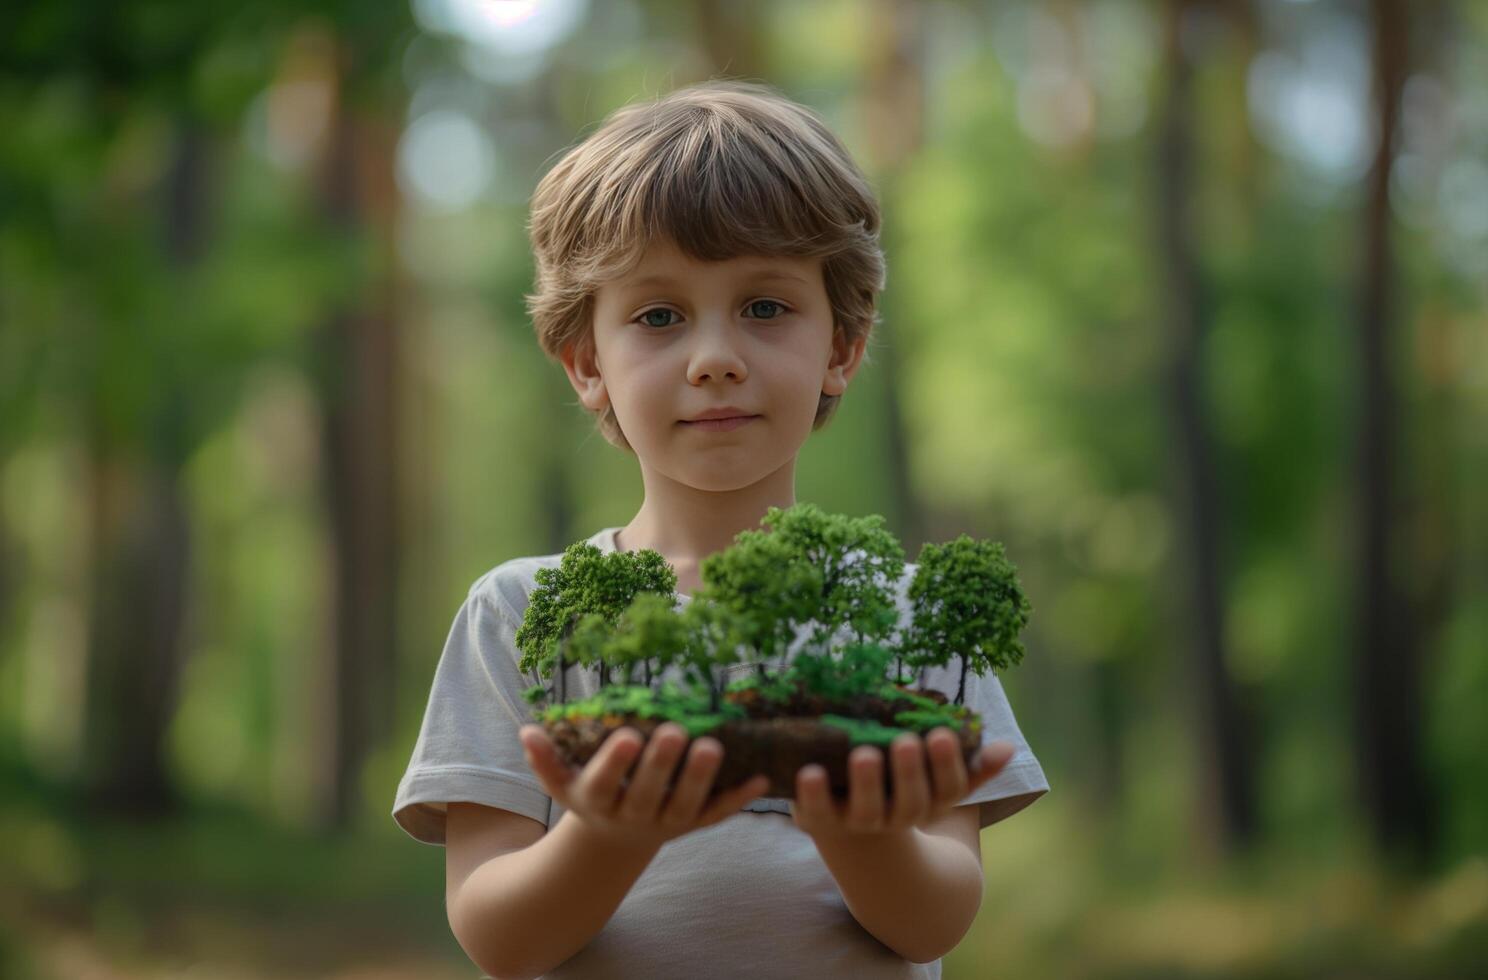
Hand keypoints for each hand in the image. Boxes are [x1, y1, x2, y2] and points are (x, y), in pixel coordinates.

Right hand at [519, 722, 769, 851]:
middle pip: (649, 793)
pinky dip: (738, 799)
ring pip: (686, 805)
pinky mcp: (693, 824)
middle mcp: (633, 815)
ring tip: (713, 745)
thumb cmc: (589, 794)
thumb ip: (546, 759)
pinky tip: (760, 779)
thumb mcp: (562, 783)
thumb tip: (527, 730)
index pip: (605, 783)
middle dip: (662, 764)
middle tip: (677, 731)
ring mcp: (666, 822)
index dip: (616, 762)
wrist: (614, 840)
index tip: (628, 736)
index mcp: (599, 801)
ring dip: (701, 778)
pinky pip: (717, 815)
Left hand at [791, 728, 1013, 840]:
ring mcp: (858, 821)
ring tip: (864, 753)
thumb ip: (970, 763)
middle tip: (905, 740)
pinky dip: (811, 795)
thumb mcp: (934, 779)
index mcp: (928, 801)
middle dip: (909, 772)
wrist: (849, 828)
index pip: (948, 789)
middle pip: (910, 802)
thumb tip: (1007, 746)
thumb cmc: (897, 786)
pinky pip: (817, 812)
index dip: (945, 764)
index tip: (939, 734)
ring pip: (867, 809)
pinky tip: (809, 771)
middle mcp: (896, 816)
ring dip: (866, 783)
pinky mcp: (820, 820)